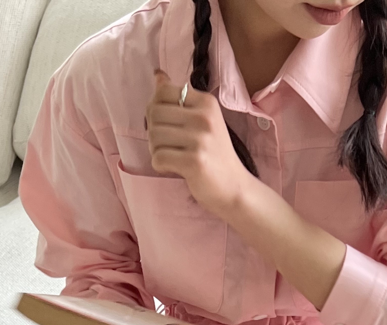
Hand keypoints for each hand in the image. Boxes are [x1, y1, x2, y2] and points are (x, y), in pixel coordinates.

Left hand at [145, 68, 250, 215]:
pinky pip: (158, 158)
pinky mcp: (194, 161)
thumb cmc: (214, 154)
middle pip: (154, 113)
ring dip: (155, 149)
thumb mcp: (202, 120)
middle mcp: (204, 117)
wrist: (234, 187)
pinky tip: (172, 167)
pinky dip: (159, 165)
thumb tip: (157, 74)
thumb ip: (179, 99)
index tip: (166, 124)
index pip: (163, 92)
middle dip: (152, 131)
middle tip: (166, 145)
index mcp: (206, 102)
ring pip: (153, 136)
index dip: (155, 108)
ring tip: (171, 156)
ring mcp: (200, 139)